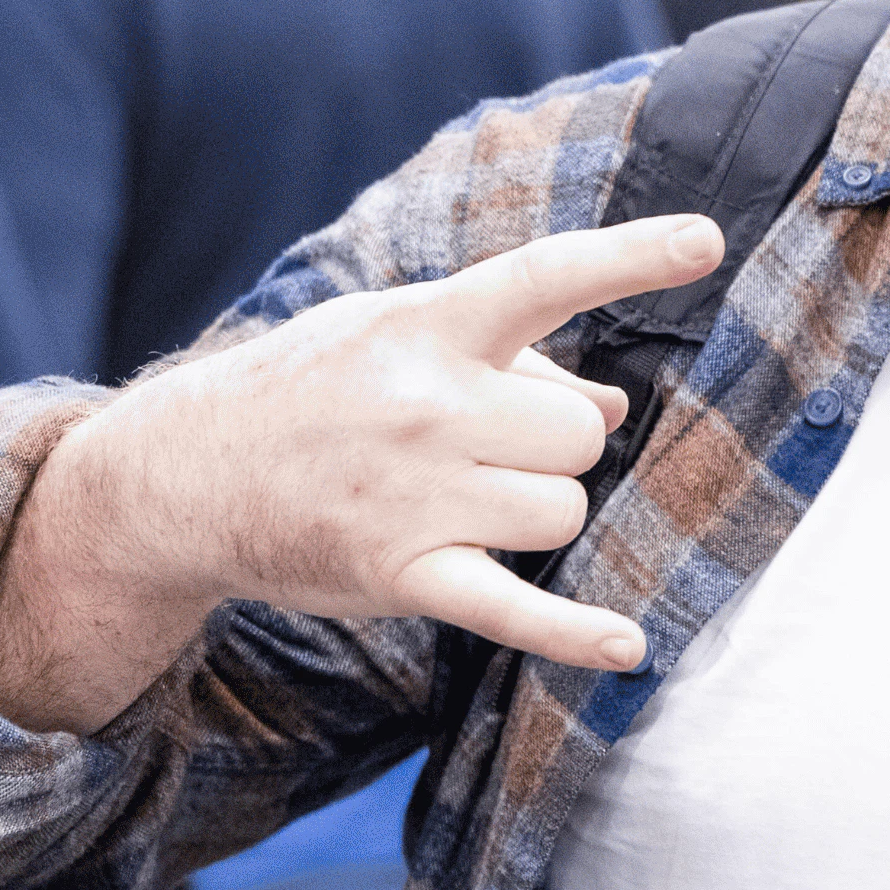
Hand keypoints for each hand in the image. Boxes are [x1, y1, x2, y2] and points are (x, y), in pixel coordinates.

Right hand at [0, 215, 720, 731]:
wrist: (183, 475)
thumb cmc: (316, 392)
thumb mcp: (397, 340)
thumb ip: (515, 362)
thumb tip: (620, 408)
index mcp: (424, 326)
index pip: (544, 278)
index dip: (630, 256)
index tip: (706, 241)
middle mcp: (423, 404)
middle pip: (580, 434)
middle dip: (556, 446)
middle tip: (487, 448)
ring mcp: (413, 493)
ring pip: (563, 510)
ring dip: (540, 513)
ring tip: (466, 500)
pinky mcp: (401, 572)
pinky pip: (515, 608)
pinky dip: (575, 634)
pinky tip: (627, 648)